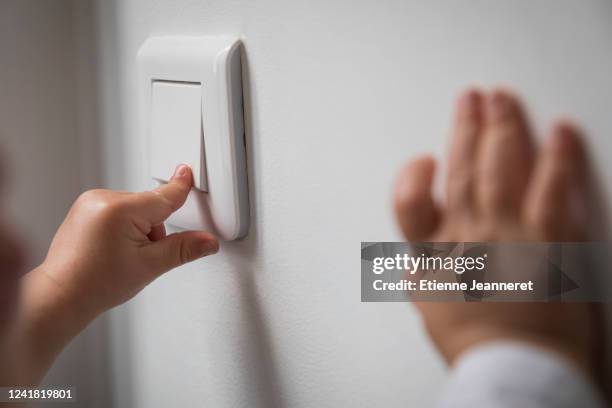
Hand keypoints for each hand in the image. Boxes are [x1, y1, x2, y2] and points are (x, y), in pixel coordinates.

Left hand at [5, 164, 217, 384]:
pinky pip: (118, 211)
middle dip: (154, 230)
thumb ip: (183, 249)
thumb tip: (207, 242)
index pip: (163, 197)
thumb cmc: (95, 284)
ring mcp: (90, 202)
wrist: (61, 296)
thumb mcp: (150, 266)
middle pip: (150, 207)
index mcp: (120, 209)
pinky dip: (123, 227)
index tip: (187, 173)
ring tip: (121, 256)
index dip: (180, 187)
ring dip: (138, 229)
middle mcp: (102, 199)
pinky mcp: (84, 208)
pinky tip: (112, 249)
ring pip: (135, 210)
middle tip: (138, 257)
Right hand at [394, 89, 599, 376]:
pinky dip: (558, 157)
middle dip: (466, 127)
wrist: (514, 367)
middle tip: (471, 97)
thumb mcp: (430, 308)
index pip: (410, 202)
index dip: (413, 176)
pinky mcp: (551, 240)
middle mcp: (467, 233)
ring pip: (501, 167)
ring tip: (503, 97)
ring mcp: (508, 233)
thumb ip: (422, 272)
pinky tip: (561, 130)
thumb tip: (421, 254)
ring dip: (502, 127)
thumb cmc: (474, 343)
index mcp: (434, 252)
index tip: (426, 160)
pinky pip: (553, 189)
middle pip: (463, 169)